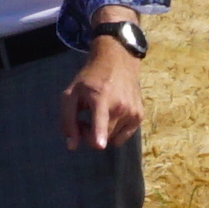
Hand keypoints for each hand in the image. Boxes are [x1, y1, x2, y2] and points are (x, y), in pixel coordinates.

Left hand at [58, 36, 144, 152]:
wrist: (118, 61)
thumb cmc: (90, 78)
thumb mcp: (71, 94)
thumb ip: (68, 120)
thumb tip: (72, 146)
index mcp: (100, 99)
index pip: (101, 122)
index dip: (98, 137)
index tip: (99, 145)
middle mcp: (120, 106)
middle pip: (103, 138)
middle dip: (91, 134)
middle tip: (85, 119)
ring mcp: (132, 112)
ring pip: (113, 139)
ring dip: (103, 132)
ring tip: (100, 115)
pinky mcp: (140, 116)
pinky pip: (123, 137)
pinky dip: (115, 131)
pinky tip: (112, 115)